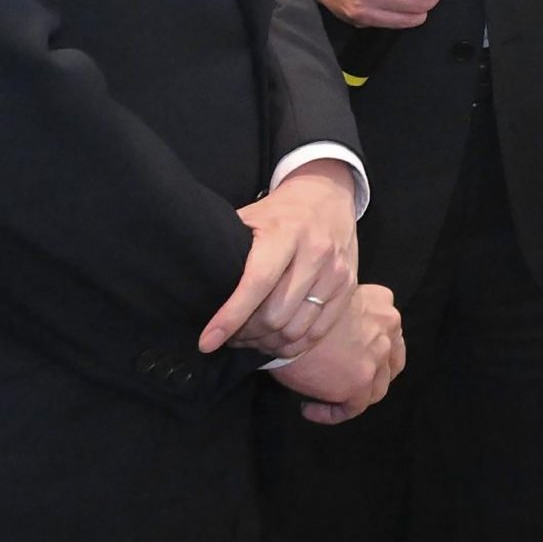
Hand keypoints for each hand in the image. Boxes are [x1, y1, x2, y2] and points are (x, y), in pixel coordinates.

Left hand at [200, 161, 362, 357]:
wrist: (328, 196)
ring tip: (251, 339)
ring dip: (267, 343)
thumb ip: (229, 249)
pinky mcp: (348, 287)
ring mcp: (336, 272)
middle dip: (246, 334)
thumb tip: (194, 284)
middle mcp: (316, 253)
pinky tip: (275, 341)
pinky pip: (318, 332)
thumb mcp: (250, 217)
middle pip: (275, 315)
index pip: (256, 283)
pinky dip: (293, 345)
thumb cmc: (279, 212)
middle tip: (230, 335)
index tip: (207, 341)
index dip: (230, 317)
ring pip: (295, 329)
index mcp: (285, 233)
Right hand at [268, 284, 406, 422]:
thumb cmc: (296, 305)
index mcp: (382, 301)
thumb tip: (340, 339)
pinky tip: (309, 410)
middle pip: (389, 360)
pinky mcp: (360, 382)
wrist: (283, 320)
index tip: (346, 355)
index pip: (387, 331)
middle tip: (344, 380)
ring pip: (376, 388)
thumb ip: (349, 315)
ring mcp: (377, 356)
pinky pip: (353, 408)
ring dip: (353, 396)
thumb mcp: (332, 298)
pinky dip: (332, 413)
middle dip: (372, 374)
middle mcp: (388, 327)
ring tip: (323, 398)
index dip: (372, 347)